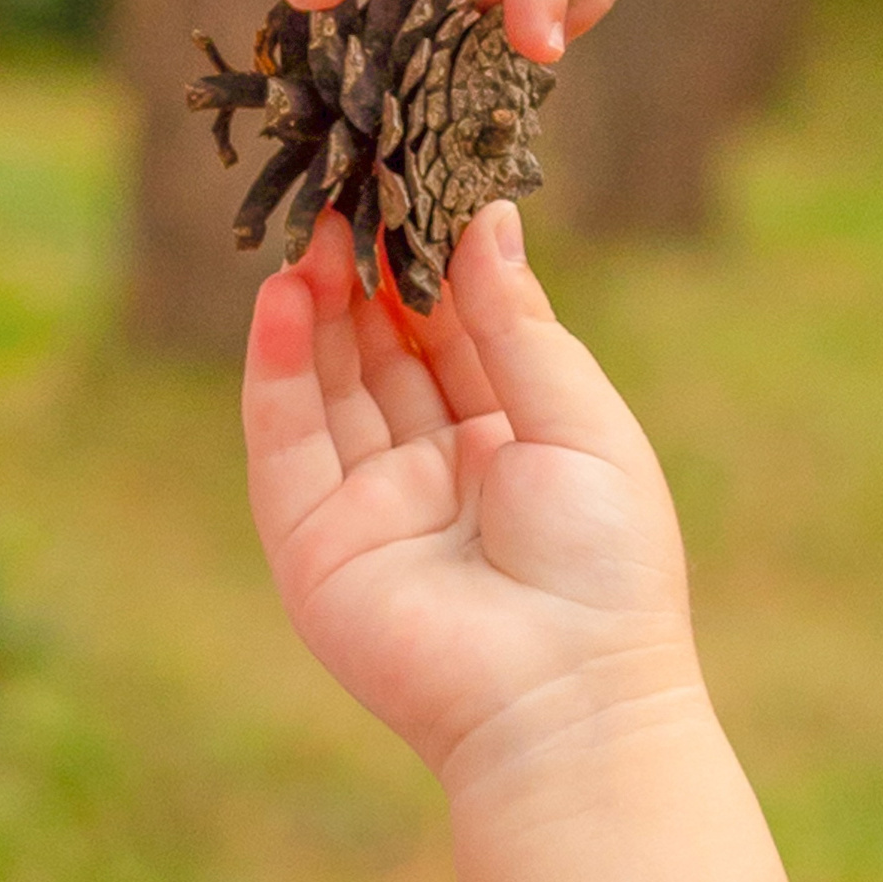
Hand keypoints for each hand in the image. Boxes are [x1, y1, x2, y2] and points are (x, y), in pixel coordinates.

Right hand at [241, 202, 700, 789]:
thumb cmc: (604, 565)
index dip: (436, 261)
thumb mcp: (579, 419)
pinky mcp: (314, 539)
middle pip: (386, 349)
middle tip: (352, 189)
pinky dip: (277, 366)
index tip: (417, 182)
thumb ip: (518, 322)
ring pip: (329, 382)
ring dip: (317, 303)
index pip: (462, 331)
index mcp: (515, 442)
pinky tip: (281, 297)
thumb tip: (489, 217)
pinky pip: (287, 438)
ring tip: (314, 228)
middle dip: (367, 271)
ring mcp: (371, 504)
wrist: (567, 698)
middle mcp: (438, 469)